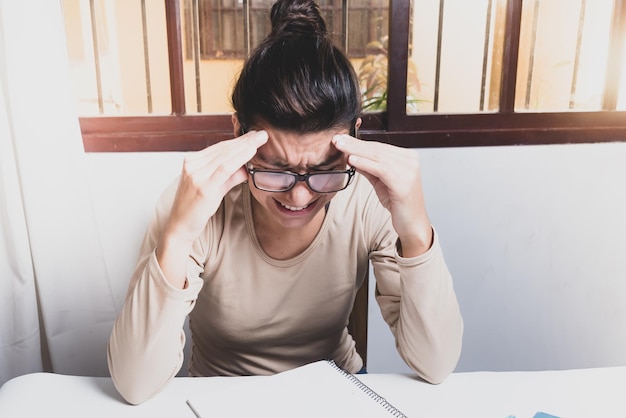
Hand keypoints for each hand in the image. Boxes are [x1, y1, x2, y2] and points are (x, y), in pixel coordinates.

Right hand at [157, 130, 267, 286]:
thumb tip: (247, 168)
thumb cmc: (195, 210)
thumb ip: (230, 177)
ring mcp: (196, 175)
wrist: (179, 228)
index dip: (238, 141)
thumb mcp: (214, 189)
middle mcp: (192, 165)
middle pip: (223, 149)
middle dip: (244, 140)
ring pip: (225, 155)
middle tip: (261, 134)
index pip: (219, 148)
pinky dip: (240, 158)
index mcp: (192, 162)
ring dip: (245, 146)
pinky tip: (251, 152)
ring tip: (260, 139)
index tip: (253, 136)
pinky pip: (225, 168)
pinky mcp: (203, 187)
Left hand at [332, 134, 431, 256]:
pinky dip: (365, 163)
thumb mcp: (380, 181)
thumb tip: (351, 156)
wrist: (412, 223)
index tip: (341, 139)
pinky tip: (352, 160)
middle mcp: (410, 160)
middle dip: (354, 144)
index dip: (358, 142)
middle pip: (377, 149)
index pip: (378, 146)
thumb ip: (368, 168)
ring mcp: (409, 170)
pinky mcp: (404, 182)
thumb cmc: (398, 203)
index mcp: (407, 157)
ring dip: (356, 151)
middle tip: (337, 139)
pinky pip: (381, 169)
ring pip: (377, 156)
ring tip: (340, 146)